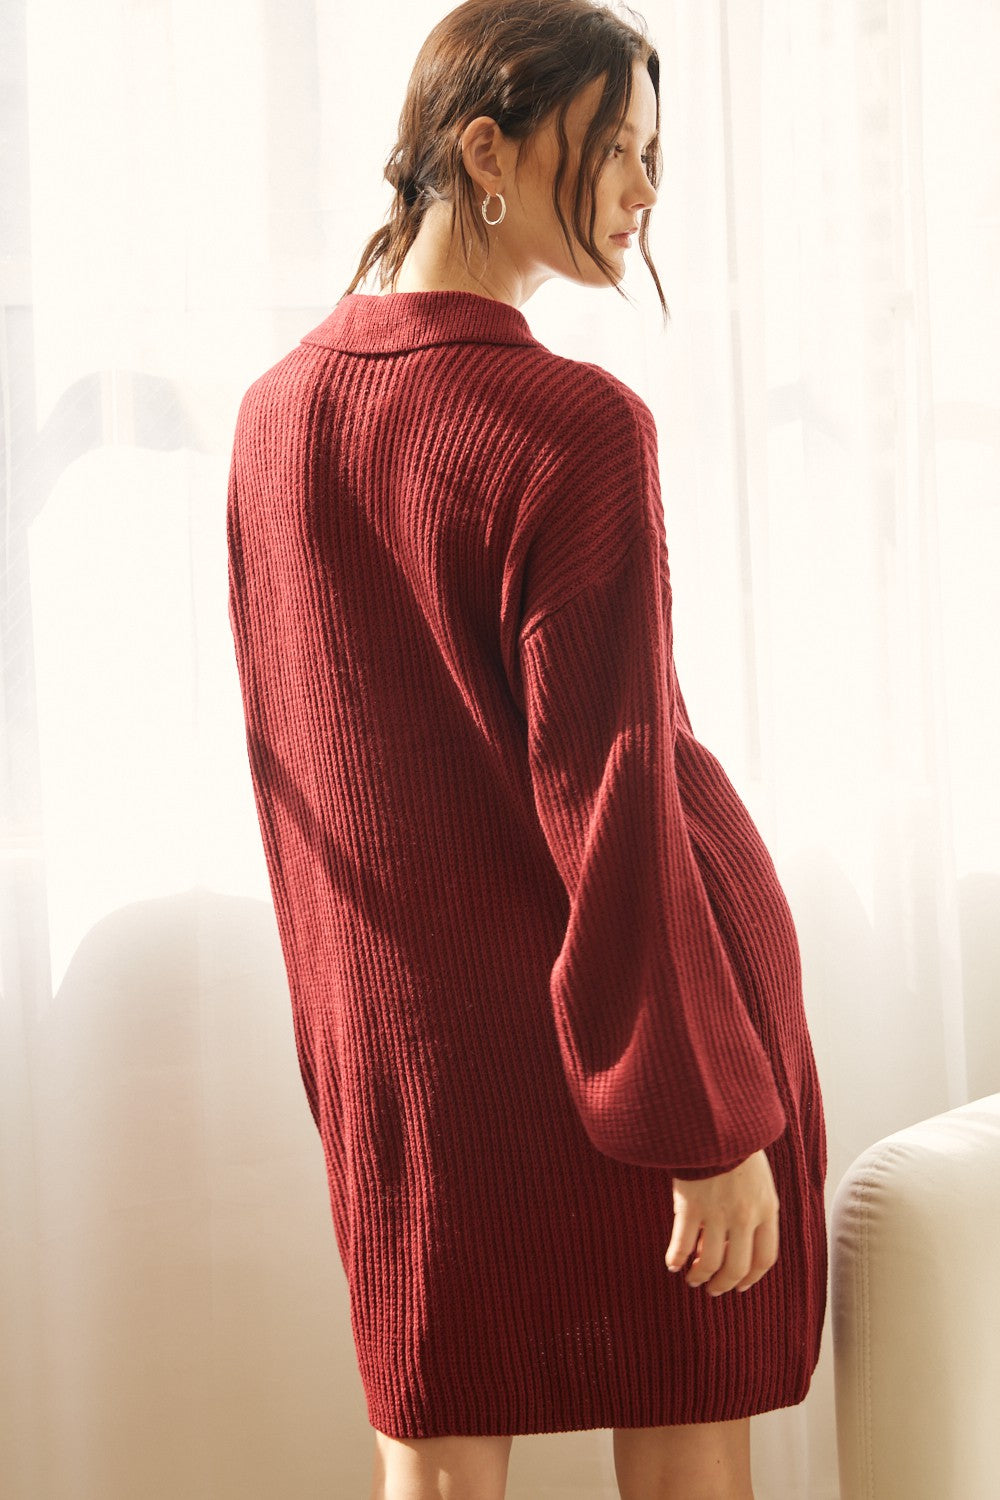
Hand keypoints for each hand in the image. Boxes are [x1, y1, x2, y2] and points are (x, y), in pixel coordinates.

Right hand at [665, 1149, 779, 1295]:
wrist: (715, 1122)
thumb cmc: (737, 1146)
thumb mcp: (759, 1179)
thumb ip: (755, 1208)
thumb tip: (736, 1239)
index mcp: (766, 1209)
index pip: (765, 1258)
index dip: (751, 1277)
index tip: (740, 1285)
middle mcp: (744, 1216)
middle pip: (737, 1267)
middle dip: (724, 1284)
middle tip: (713, 1289)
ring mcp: (717, 1212)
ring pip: (709, 1262)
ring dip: (699, 1276)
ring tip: (691, 1279)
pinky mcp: (690, 1205)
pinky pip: (681, 1244)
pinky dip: (675, 1258)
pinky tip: (671, 1263)